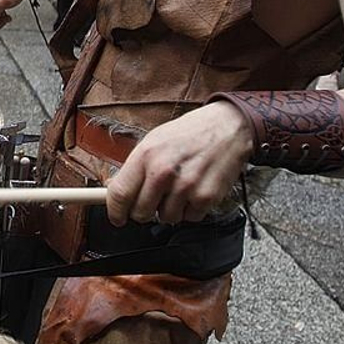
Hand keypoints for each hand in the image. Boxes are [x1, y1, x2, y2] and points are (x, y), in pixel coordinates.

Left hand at [106, 101, 253, 225]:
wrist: (227, 126)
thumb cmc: (189, 133)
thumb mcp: (154, 141)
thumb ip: (135, 168)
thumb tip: (115, 192)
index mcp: (146, 155)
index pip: (119, 194)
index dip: (115, 211)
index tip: (117, 217)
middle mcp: (164, 172)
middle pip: (140, 213)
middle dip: (144, 211)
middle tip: (154, 198)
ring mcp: (186, 186)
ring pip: (166, 218)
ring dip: (170, 209)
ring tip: (179, 188)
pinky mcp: (206, 197)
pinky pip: (189, 218)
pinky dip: (190, 210)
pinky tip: (194, 190)